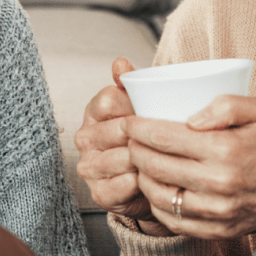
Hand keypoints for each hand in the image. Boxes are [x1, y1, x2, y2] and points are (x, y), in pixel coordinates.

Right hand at [75, 58, 157, 224]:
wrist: (153, 182)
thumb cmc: (148, 139)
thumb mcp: (144, 108)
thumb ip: (134, 84)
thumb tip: (119, 62)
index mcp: (94, 112)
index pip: (109, 100)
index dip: (136, 107)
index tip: (154, 113)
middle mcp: (85, 138)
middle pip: (117, 129)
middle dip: (145, 135)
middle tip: (169, 139)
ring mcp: (89, 166)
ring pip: (121, 158)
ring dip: (145, 159)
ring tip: (164, 159)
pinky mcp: (99, 193)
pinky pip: (121, 185)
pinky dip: (140, 184)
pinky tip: (152, 179)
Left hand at [124, 95, 255, 239]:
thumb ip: (226, 105)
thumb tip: (191, 118)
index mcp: (225, 150)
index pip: (164, 137)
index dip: (139, 128)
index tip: (129, 121)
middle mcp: (218, 183)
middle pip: (155, 165)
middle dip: (134, 149)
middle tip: (130, 139)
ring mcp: (215, 211)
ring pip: (158, 194)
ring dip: (141, 175)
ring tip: (140, 162)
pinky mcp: (214, 230)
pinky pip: (172, 219)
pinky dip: (156, 202)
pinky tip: (156, 186)